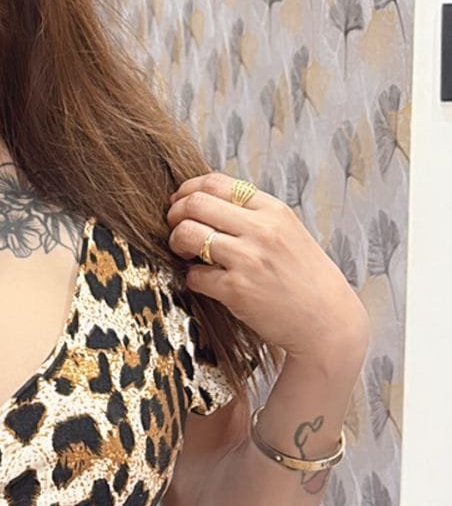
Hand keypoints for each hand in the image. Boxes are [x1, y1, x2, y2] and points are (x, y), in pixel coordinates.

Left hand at [165, 172, 369, 362]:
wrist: (329, 322)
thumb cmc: (307, 279)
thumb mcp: (289, 232)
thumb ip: (255, 215)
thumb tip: (207, 202)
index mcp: (274, 210)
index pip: (217, 182)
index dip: (189, 190)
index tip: (181, 201)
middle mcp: (261, 230)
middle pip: (195, 202)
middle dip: (175, 213)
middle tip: (175, 227)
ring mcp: (249, 259)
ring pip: (187, 233)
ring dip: (177, 243)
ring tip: (185, 254)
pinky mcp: (237, 290)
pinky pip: (195, 275)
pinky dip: (192, 278)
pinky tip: (205, 282)